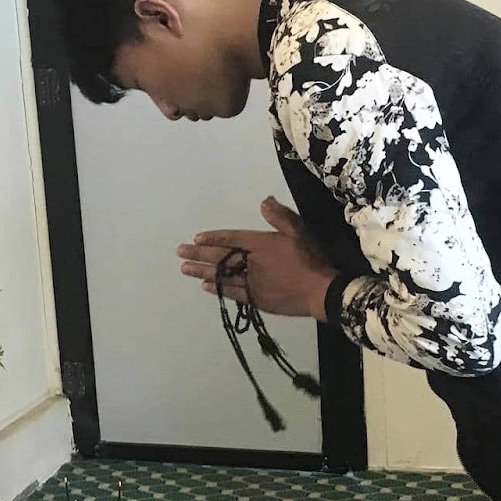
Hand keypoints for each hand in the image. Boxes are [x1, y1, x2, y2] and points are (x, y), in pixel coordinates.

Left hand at [177, 198, 338, 320]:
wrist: (320, 292)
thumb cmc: (310, 259)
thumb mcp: (298, 231)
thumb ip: (279, 216)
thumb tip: (263, 201)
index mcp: (259, 244)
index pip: (231, 238)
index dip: (213, 238)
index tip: (196, 238)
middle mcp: (250, 263)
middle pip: (220, 257)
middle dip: (198, 254)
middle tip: (180, 252)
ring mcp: (251, 283)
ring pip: (221, 275)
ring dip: (202, 271)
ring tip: (185, 269)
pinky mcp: (256, 299)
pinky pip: (232, 293)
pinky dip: (218, 289)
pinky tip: (206, 287)